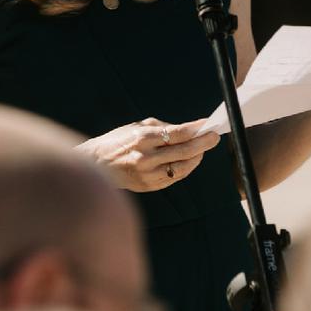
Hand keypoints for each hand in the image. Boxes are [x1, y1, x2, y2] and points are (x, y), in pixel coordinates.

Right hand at [75, 118, 219, 192]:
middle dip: (203, 143)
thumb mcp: (137, 127)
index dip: (196, 129)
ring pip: (183, 167)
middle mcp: (146, 157)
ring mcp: (148, 174)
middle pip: (185, 151)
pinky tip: (190, 161)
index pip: (178, 133)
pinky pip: (174, 177)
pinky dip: (185, 168)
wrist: (95, 164)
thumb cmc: (118, 141)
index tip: (208, 124)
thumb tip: (189, 130)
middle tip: (214, 137)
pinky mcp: (149, 186)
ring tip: (203, 149)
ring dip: (197, 157)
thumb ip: (163, 128)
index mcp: (142, 138)